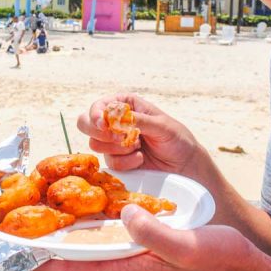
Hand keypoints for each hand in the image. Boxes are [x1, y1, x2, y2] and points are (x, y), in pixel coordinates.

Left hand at [33, 204, 270, 270]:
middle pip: (75, 262)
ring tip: (42, 215)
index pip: (74, 270)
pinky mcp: (145, 257)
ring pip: (90, 252)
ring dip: (66, 237)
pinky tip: (86, 212)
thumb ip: (154, 232)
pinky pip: (108, 246)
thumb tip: (125, 214)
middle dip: (47, 245)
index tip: (11, 250)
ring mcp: (135, 267)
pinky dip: (91, 231)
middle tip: (19, 224)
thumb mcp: (188, 244)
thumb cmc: (220, 259)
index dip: (41, 261)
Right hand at [78, 94, 211, 181]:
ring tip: (138, 147)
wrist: (185, 165)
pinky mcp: (117, 161)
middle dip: (99, 132)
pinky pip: (110, 162)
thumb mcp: (161, 125)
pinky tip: (140, 159)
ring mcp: (113, 143)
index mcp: (125, 105)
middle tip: (119, 139)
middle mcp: (115, 122)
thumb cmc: (177, 138)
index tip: (104, 124)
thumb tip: (116, 119)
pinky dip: (126, 162)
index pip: (98, 106)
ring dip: (117, 148)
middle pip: (85, 123)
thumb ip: (138, 120)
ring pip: (95, 144)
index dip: (95, 114)